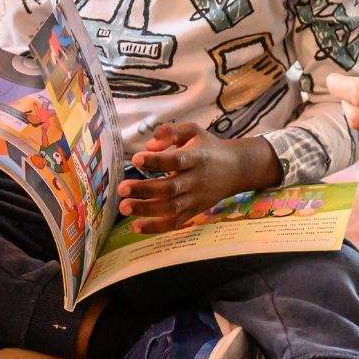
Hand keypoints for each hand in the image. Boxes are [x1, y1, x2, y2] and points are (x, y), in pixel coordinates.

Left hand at [119, 123, 281, 233]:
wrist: (236, 169)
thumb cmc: (208, 147)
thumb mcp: (194, 131)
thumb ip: (171, 132)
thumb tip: (149, 145)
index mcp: (197, 157)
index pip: (176, 160)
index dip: (156, 161)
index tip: (136, 159)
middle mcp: (196, 180)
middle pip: (170, 188)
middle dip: (144, 190)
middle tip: (122, 188)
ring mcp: (196, 199)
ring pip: (171, 208)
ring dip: (146, 209)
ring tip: (124, 207)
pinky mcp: (194, 211)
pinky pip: (175, 222)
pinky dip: (156, 227)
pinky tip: (136, 227)